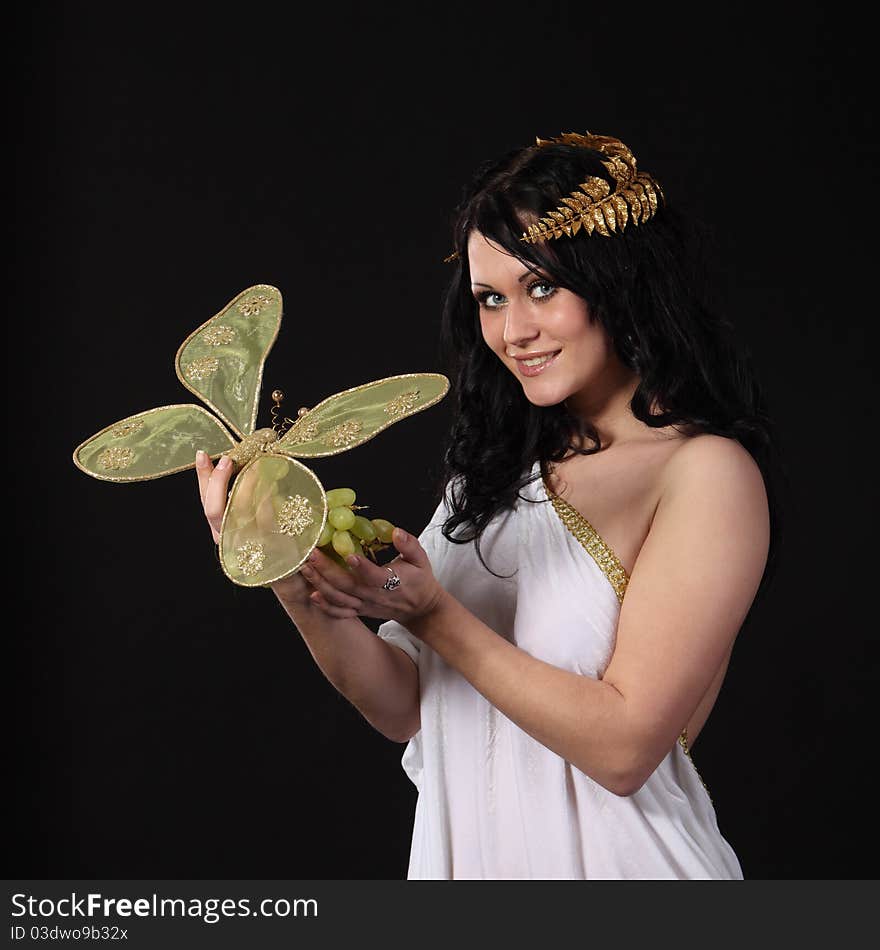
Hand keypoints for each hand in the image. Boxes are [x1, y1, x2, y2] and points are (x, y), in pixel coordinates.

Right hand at [194, 449, 312, 609]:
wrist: (290, 576)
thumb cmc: (271, 544)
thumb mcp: (251, 521)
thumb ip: (243, 500)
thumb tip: (245, 465)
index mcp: (221, 533)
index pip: (205, 503)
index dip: (202, 479)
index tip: (203, 455)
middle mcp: (229, 541)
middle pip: (213, 510)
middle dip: (217, 481)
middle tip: (228, 459)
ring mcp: (248, 546)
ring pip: (239, 512)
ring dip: (246, 484)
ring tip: (255, 464)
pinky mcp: (269, 548)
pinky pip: (265, 518)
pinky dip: (266, 497)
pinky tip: (271, 482)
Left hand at [300, 529, 444, 628]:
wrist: (420, 608)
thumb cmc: (420, 580)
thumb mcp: (421, 559)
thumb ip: (409, 545)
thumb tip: (397, 531)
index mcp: (390, 582)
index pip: (373, 576)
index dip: (361, 567)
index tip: (348, 555)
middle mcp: (374, 596)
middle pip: (347, 586)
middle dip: (326, 570)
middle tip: (311, 554)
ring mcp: (365, 605)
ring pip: (339, 598)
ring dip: (320, 584)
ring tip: (305, 569)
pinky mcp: (360, 611)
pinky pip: (340, 611)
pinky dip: (325, 606)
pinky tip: (312, 594)